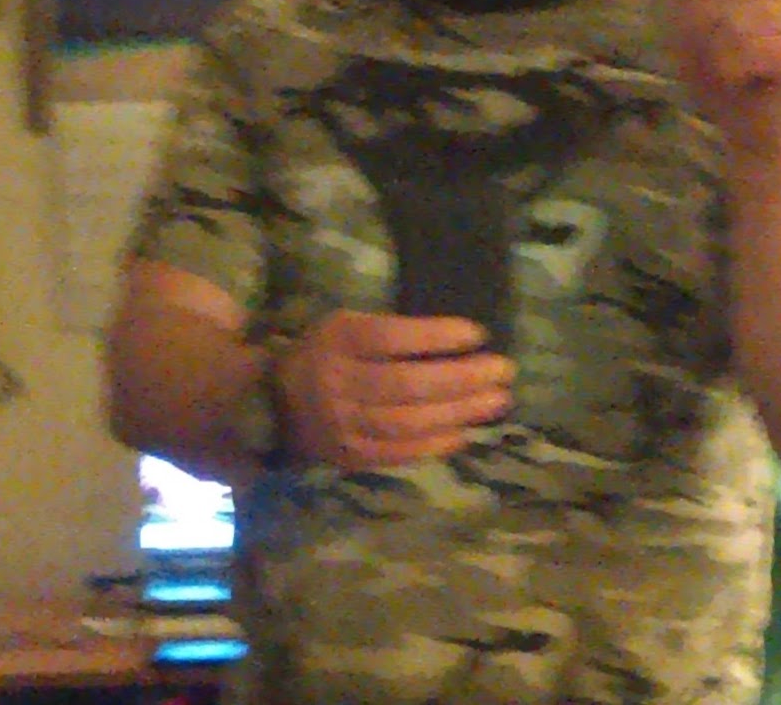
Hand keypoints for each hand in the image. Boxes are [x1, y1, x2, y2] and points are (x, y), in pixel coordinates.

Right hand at [275, 310, 514, 470]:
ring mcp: (342, 424)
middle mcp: (337, 382)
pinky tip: (465, 432)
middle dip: (461, 378)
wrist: (275, 404)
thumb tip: (459, 338)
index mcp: (338, 340)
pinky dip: (434, 444)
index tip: (478, 333)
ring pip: (407, 422)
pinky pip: (397, 453)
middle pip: (405, 384)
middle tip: (504, 371)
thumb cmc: (326, 352)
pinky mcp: (349, 456)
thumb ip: (391, 330)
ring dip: (459, 412)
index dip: (436, 336)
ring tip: (497, 401)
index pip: (390, 339)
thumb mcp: (345, 324)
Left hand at [668, 0, 780, 159]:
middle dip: (705, 25)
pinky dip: (736, 69)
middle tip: (712, 57)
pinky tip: (744, 82)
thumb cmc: (721, 80)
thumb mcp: (688, 27)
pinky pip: (756, 49)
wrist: (751, 131)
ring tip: (730, 73)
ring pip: (740, 20)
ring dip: (719, 51)